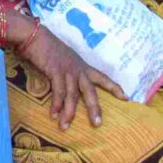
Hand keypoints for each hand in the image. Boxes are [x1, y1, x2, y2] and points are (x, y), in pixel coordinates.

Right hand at [15, 15, 123, 129]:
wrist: (36, 36)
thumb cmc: (49, 48)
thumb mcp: (65, 60)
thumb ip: (70, 72)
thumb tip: (69, 86)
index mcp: (83, 67)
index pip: (102, 78)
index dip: (114, 87)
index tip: (126, 97)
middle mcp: (78, 69)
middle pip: (90, 91)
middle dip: (94, 108)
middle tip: (97, 124)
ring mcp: (67, 70)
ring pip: (72, 95)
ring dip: (69, 112)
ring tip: (65, 126)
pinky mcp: (55, 71)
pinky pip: (58, 91)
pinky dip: (56, 104)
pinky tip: (54, 115)